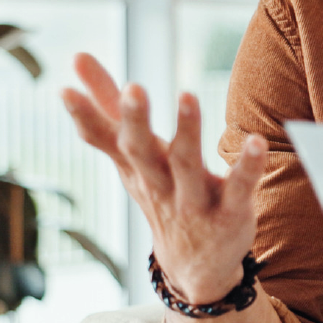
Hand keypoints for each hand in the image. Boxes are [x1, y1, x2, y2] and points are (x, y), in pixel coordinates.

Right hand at [60, 53, 265, 303]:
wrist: (195, 266)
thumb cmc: (161, 192)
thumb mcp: (132, 154)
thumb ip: (108, 107)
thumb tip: (77, 56)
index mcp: (137, 166)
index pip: (106, 140)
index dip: (85, 117)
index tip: (64, 90)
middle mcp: (160, 183)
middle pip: (142, 152)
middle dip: (135, 121)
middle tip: (133, 89)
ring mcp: (194, 201)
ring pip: (187, 167)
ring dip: (187, 132)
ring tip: (187, 95)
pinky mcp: (231, 213)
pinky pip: (239, 189)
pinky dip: (248, 167)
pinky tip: (257, 142)